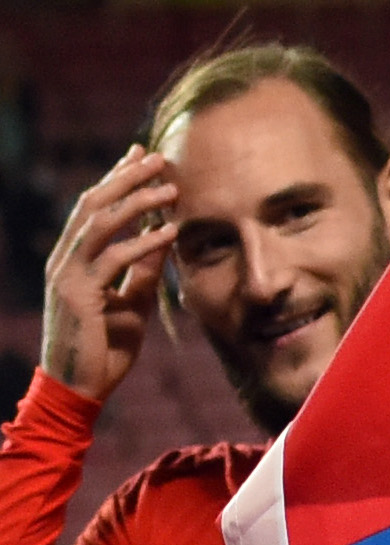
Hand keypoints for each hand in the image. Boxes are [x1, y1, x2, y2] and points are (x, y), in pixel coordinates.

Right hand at [40, 147, 177, 404]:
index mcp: (73, 258)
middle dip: (125, 177)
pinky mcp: (78, 295)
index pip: (93, 207)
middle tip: (156, 157)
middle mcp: (65, 259)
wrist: (79, 388)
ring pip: (100, 225)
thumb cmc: (104, 349)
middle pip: (93, 204)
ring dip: (137, 203)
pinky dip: (142, 244)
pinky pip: (113, 261)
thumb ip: (143, 272)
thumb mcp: (132, 303)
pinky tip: (169, 232)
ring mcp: (68, 275)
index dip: (116, 179)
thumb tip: (164, 239)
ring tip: (169, 188)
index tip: (141, 156)